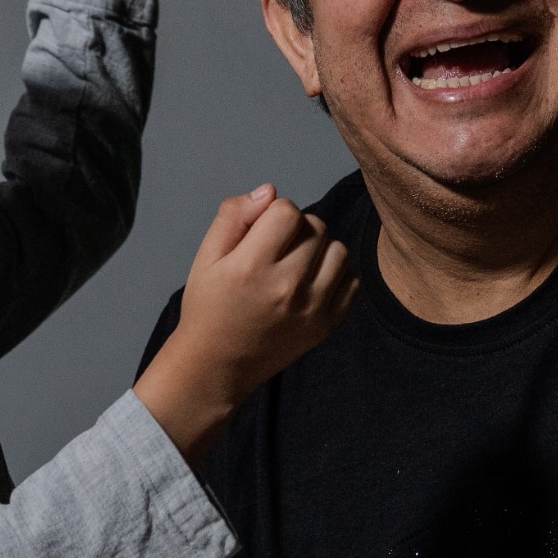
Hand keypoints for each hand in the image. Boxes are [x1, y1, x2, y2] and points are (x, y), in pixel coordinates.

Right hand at [134, 185, 357, 462]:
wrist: (218, 365)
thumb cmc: (208, 306)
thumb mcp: (205, 257)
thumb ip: (233, 217)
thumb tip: (271, 191)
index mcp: (252, 267)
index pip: (287, 211)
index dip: (274, 212)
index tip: (261, 231)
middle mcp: (287, 286)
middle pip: (315, 227)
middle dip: (297, 229)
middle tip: (276, 250)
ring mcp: (313, 308)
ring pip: (339, 250)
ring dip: (320, 249)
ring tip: (297, 264)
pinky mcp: (328, 324)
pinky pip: (351, 280)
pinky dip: (335, 274)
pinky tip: (312, 282)